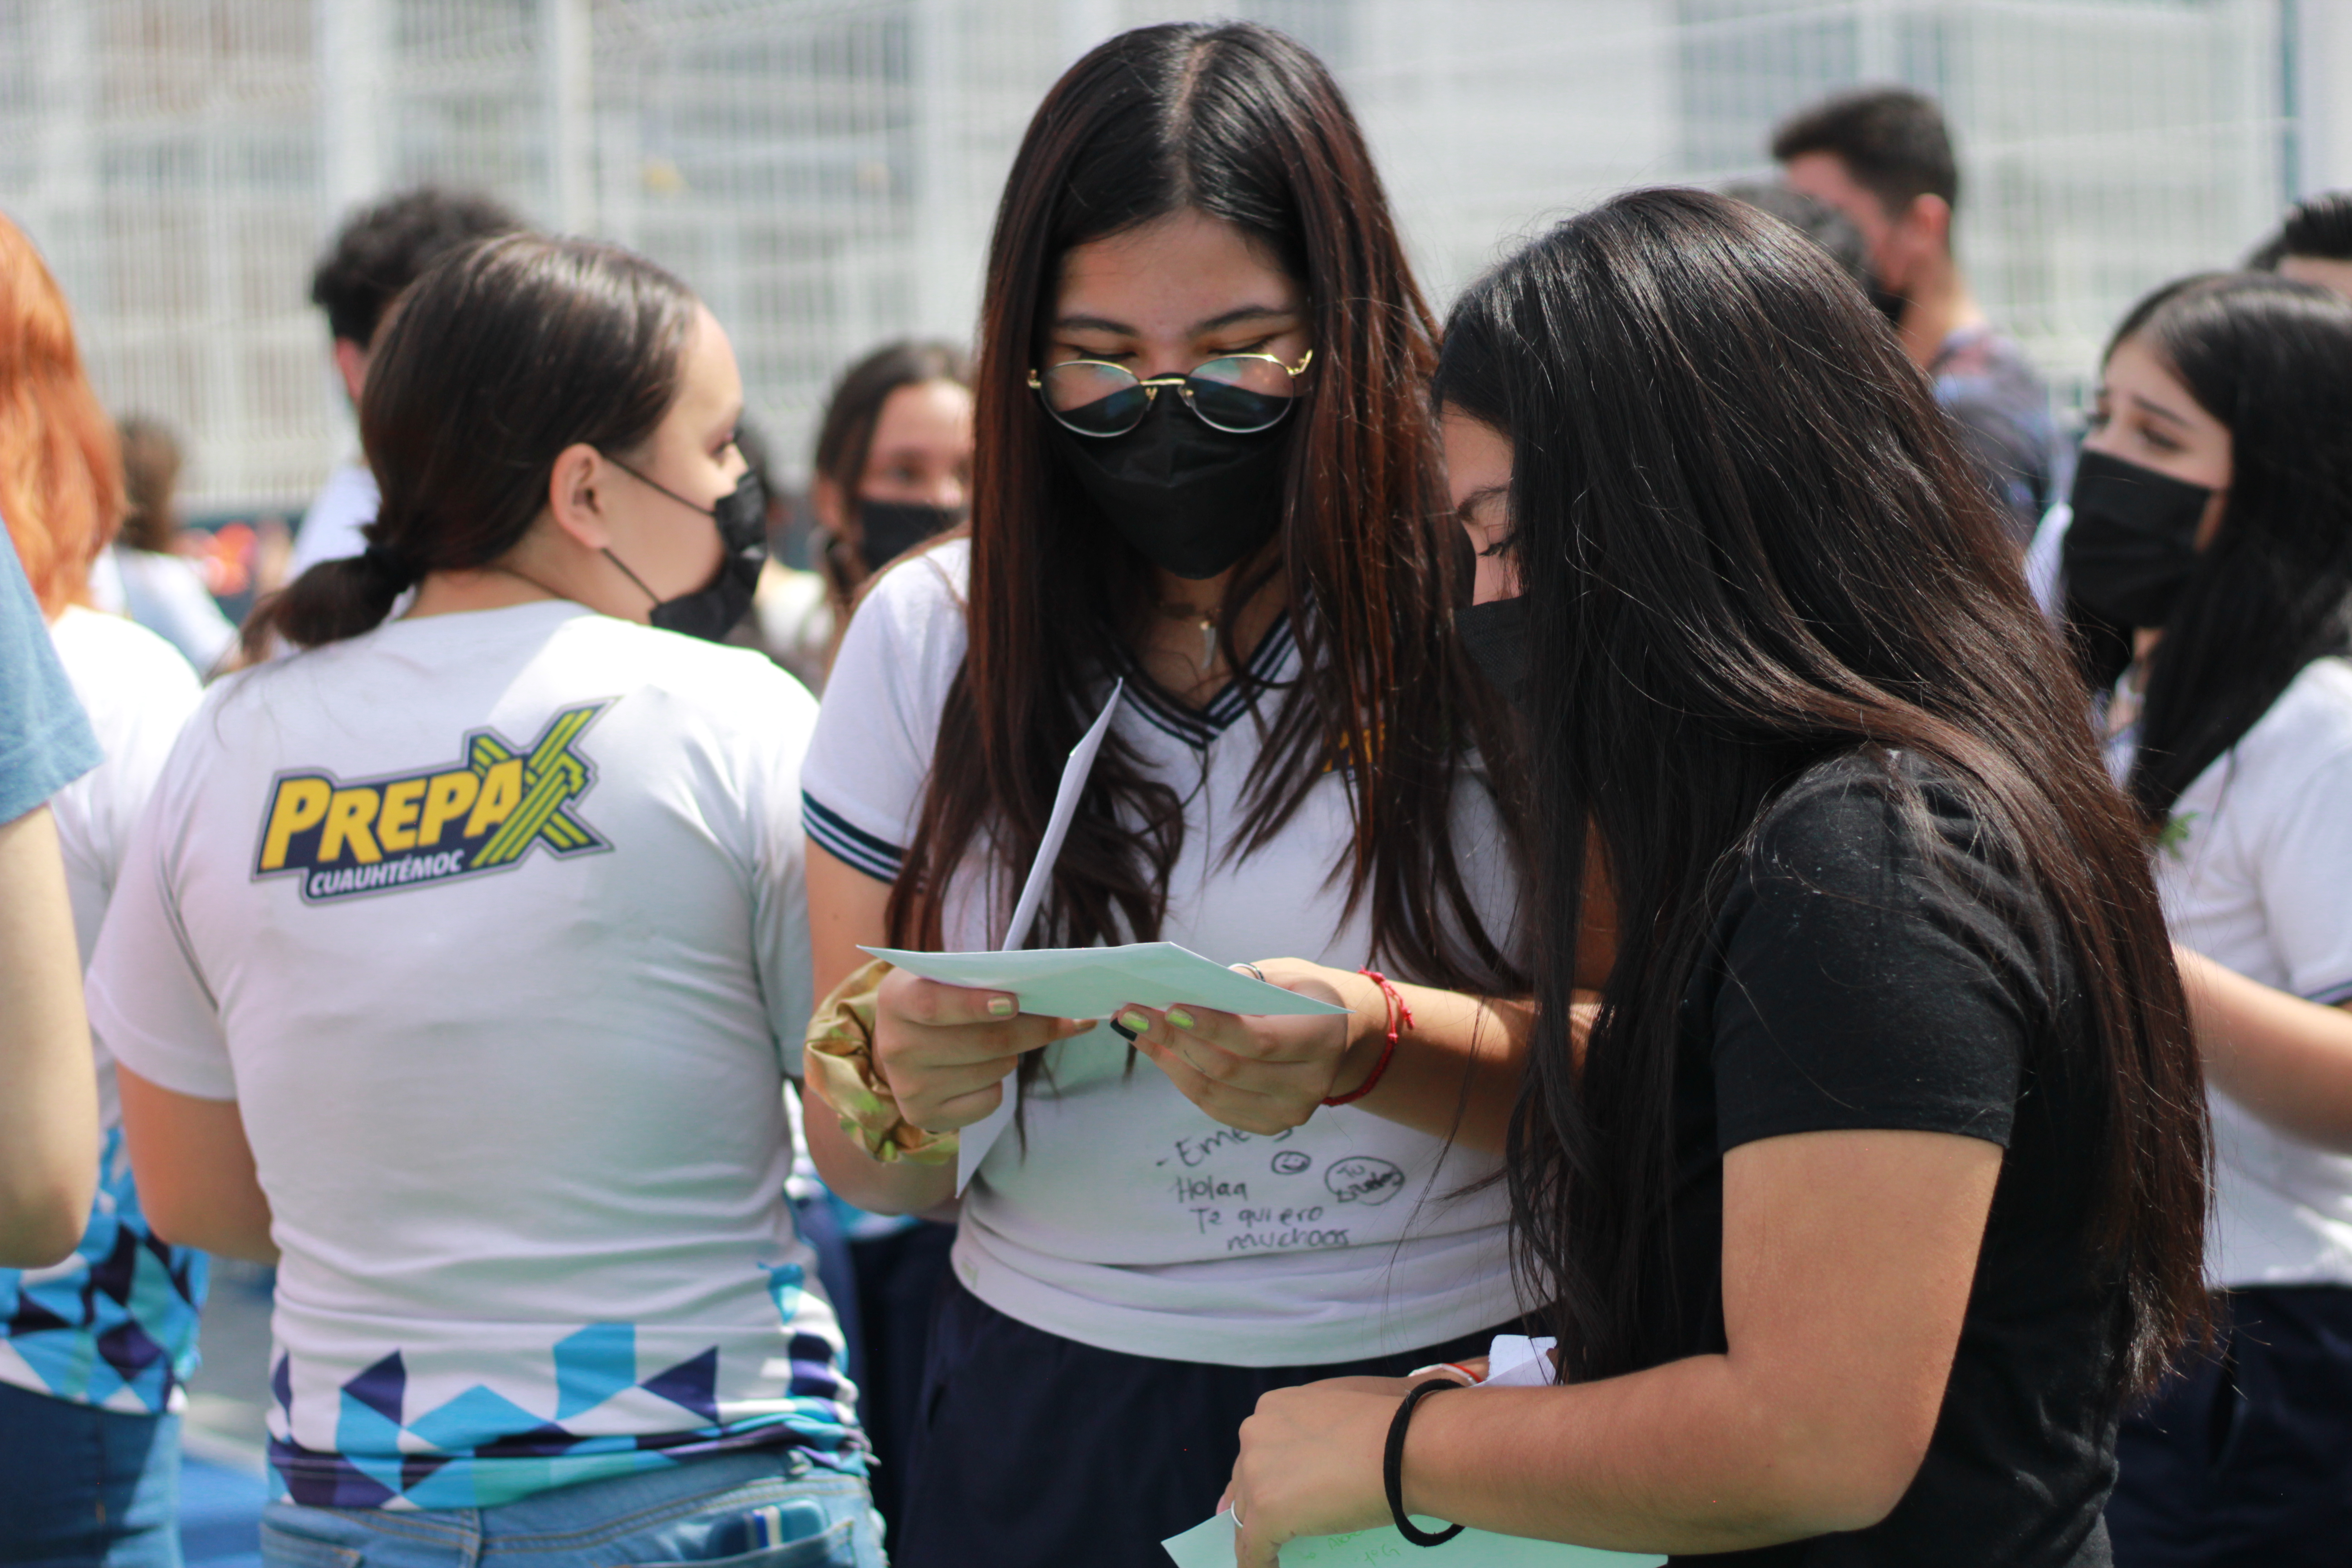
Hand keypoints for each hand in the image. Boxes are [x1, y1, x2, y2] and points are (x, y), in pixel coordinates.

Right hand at [871, 968, 1088, 1131]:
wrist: (905, 1040)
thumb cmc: (940, 999)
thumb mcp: (947, 978)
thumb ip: (984, 980)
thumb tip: (1049, 993)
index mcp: (896, 999)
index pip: (933, 1005)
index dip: (974, 1005)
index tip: (1014, 1002)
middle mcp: (895, 1046)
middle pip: (981, 1042)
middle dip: (1031, 1029)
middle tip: (1059, 1019)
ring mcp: (908, 1086)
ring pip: (991, 1071)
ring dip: (1012, 1055)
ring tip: (1002, 1042)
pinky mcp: (924, 1115)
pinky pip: (988, 1100)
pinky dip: (998, 1084)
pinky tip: (983, 1072)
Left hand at [1112, 959, 1382, 1133]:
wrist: (1332, 1035)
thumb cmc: (1300, 997)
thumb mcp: (1284, 976)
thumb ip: (1242, 983)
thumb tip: (1184, 992)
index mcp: (1321, 1038)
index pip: (1258, 1040)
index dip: (1211, 1027)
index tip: (1168, 1008)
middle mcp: (1311, 1084)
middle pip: (1229, 1069)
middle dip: (1174, 1039)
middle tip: (1132, 1013)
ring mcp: (1291, 1112)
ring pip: (1213, 1091)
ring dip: (1168, 1059)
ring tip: (1135, 1028)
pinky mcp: (1269, 1125)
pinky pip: (1213, 1105)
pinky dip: (1180, 1076)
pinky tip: (1158, 1051)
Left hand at [1224, 1375, 1411, 1564]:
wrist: (1407, 1447)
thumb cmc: (1390, 1426)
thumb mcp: (1339, 1407)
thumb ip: (1312, 1427)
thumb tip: (1307, 1463)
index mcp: (1274, 1406)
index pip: (1256, 1450)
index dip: (1263, 1477)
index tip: (1269, 1495)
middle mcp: (1256, 1432)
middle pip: (1244, 1480)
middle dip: (1256, 1504)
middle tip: (1272, 1527)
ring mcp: (1258, 1472)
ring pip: (1244, 1515)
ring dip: (1257, 1536)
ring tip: (1271, 1554)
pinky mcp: (1266, 1510)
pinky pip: (1253, 1548)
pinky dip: (1259, 1564)